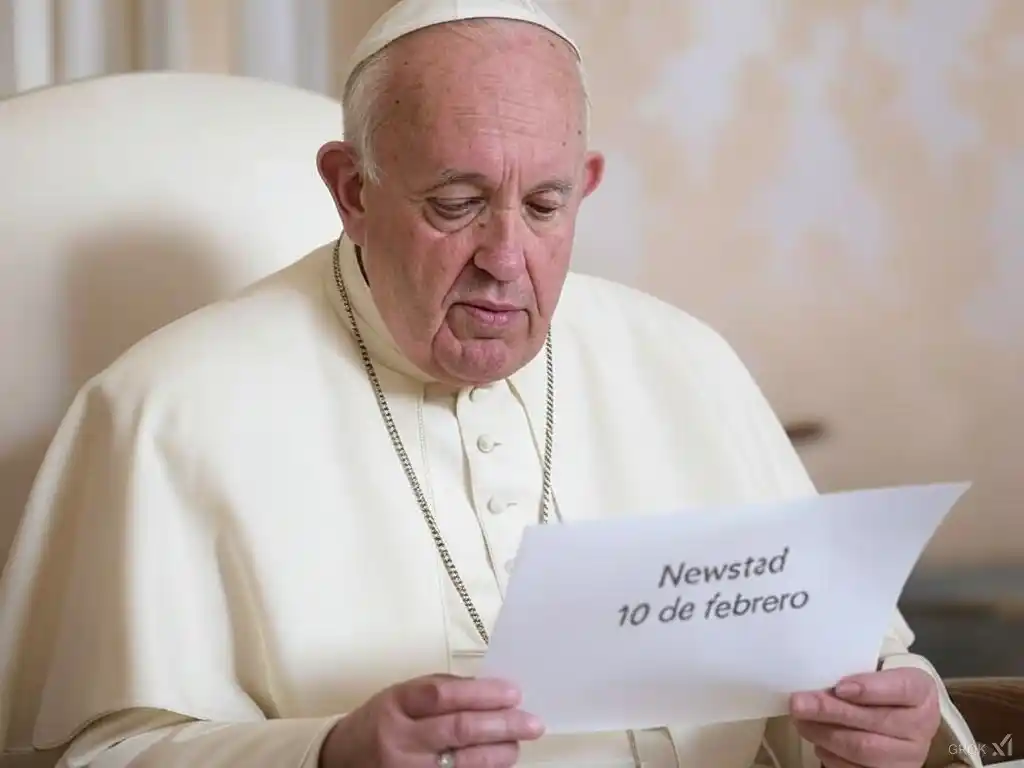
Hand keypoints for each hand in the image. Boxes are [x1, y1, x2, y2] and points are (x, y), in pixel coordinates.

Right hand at [319, 673, 544, 766]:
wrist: (341, 759)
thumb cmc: (379, 722)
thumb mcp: (400, 694)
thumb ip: (440, 689)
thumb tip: (488, 688)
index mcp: (396, 704)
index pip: (443, 695)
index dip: (482, 693)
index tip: (512, 692)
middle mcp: (400, 740)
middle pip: (458, 730)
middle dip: (502, 725)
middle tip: (531, 723)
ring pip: (462, 764)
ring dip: (497, 754)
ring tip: (517, 744)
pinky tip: (497, 765)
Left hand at [789, 667, 940, 766]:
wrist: (897, 717)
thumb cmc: (878, 687)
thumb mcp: (874, 671)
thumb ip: (852, 672)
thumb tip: (813, 680)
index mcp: (920, 691)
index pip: (902, 688)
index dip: (870, 688)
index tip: (840, 687)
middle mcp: (921, 726)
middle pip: (875, 721)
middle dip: (831, 712)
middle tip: (799, 703)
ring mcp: (909, 755)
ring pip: (864, 749)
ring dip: (825, 734)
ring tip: (801, 721)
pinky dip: (831, 756)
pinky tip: (818, 741)